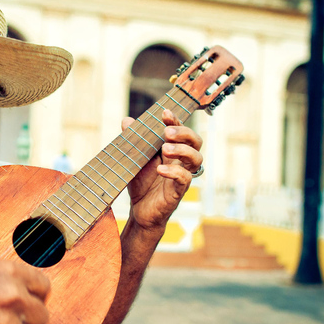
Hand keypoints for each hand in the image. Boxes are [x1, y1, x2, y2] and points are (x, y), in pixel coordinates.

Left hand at [122, 110, 202, 232]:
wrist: (139, 210)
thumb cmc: (141, 183)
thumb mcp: (134, 159)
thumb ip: (133, 140)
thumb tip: (126, 120)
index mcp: (172, 150)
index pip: (180, 131)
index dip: (175, 120)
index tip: (164, 113)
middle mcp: (180, 161)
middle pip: (196, 141)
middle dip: (184, 132)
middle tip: (167, 132)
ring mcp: (182, 176)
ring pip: (196, 159)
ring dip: (183, 150)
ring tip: (166, 148)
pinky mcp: (178, 191)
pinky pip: (185, 179)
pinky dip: (174, 172)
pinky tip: (161, 170)